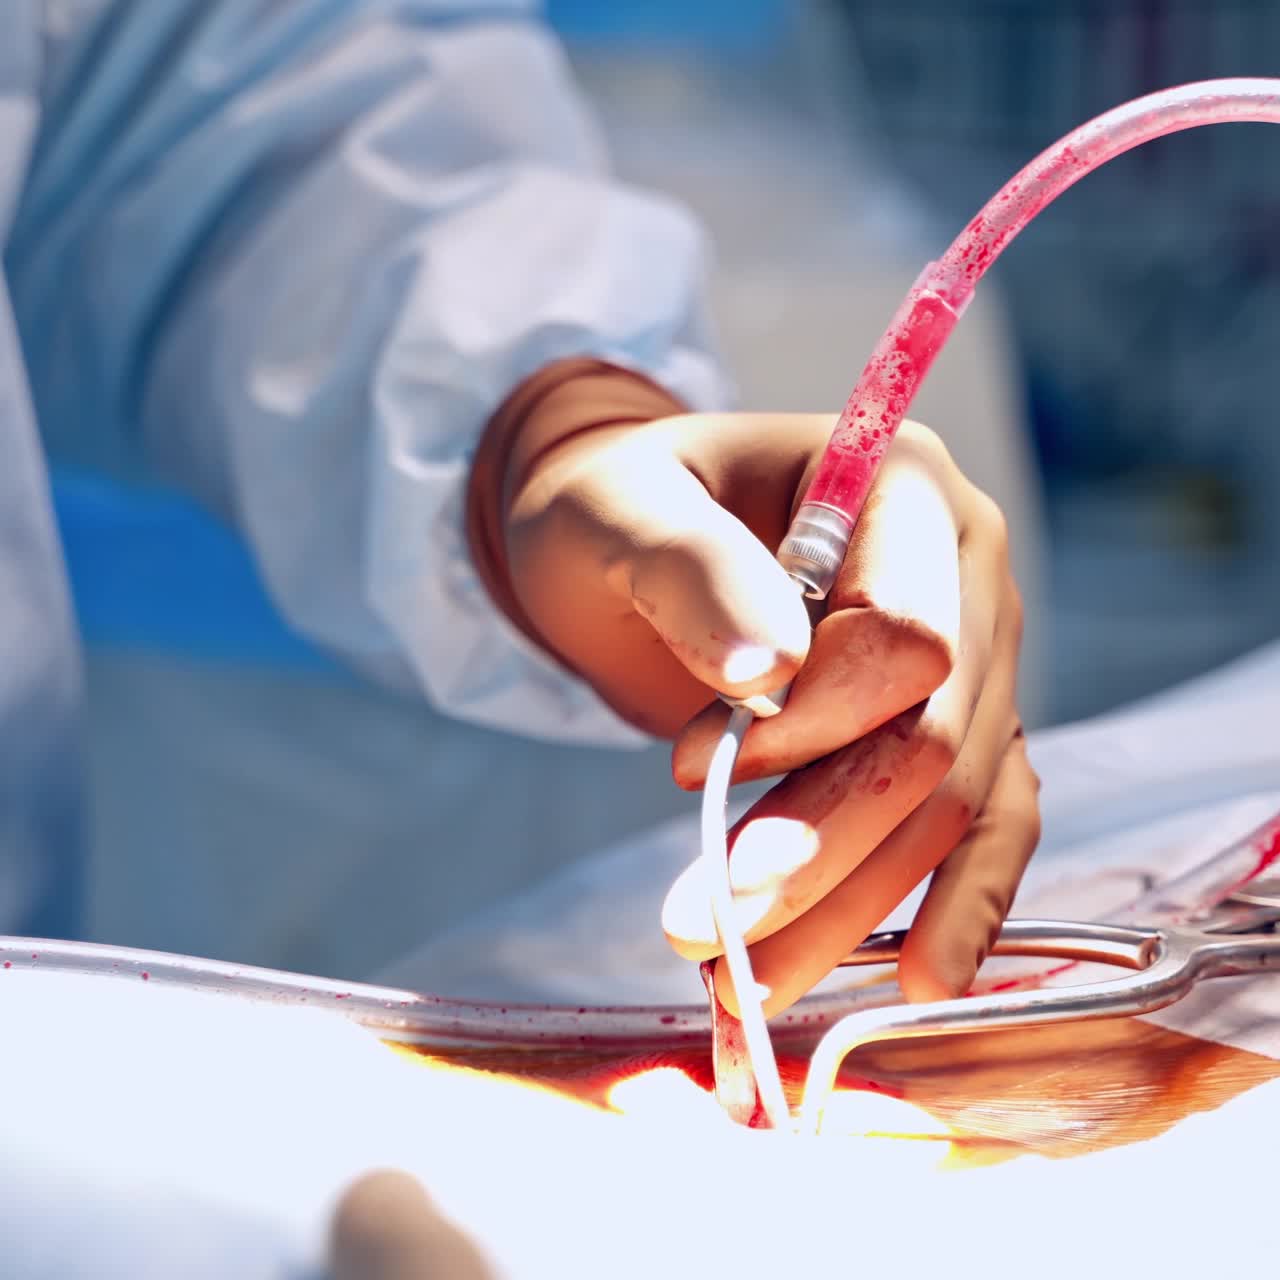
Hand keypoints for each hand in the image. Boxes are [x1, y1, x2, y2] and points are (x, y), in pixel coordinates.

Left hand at [478, 369, 1038, 1016]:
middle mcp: (965, 571)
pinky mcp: (957, 728)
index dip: (812, 722)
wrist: (633, 540)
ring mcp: (976, 654)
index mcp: (900, 487)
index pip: (907, 634)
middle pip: (936, 733)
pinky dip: (954, 904)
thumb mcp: (616, 513)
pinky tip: (919, 979)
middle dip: (825, 844)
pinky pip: (986, 823)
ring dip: (858, 901)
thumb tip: (767, 672)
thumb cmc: (618, 510)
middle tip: (708, 927)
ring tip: (749, 978)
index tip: (688, 767)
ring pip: (955, 801)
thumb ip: (691, 571)